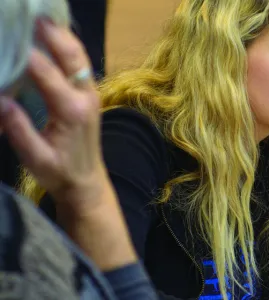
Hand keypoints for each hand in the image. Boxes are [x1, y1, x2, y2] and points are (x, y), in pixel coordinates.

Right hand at [0, 18, 133, 271]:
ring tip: (44, 20)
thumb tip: (1, 101)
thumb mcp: (35, 158)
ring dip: (63, 37)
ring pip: (80, 58)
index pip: (47, 74)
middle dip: (53, 35)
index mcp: (72, 111)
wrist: (87, 183)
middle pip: (72, 57)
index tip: (11, 39)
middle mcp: (86, 97)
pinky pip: (81, 65)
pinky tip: (55, 39)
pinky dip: (68, 49)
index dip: (28, 55)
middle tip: (34, 16)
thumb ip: (18, 129)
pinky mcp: (90, 96)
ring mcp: (91, 95)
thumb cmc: (59, 172)